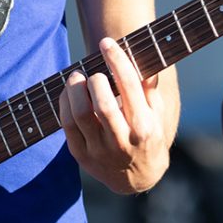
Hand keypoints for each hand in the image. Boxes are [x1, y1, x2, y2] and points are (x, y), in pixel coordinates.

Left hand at [59, 37, 169, 192]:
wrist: (138, 179)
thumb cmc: (149, 137)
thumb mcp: (158, 115)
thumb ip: (150, 90)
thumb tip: (144, 63)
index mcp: (144, 127)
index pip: (129, 87)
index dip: (116, 60)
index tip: (106, 43)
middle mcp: (122, 141)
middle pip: (102, 103)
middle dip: (95, 79)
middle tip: (94, 72)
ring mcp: (99, 150)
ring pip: (80, 114)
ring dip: (74, 89)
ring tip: (77, 77)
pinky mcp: (81, 155)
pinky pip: (66, 124)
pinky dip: (64, 103)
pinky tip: (70, 92)